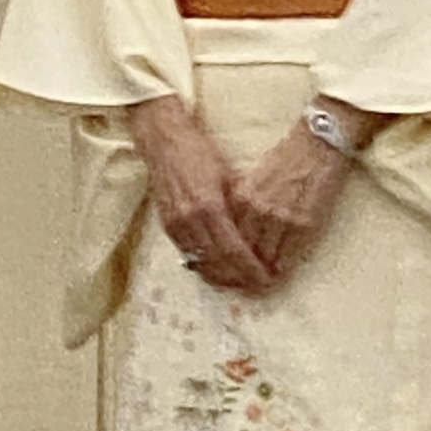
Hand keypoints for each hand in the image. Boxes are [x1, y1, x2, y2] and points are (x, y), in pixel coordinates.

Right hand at [128, 95, 276, 294]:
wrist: (163, 143)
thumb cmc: (200, 153)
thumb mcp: (228, 175)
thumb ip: (239, 206)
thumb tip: (258, 234)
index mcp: (209, 206)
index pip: (233, 250)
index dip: (250, 269)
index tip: (266, 279)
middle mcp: (189, 221)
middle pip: (217, 263)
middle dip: (239, 279)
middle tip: (258, 287)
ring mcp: (175, 225)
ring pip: (201, 264)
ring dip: (222, 277)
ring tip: (242, 284)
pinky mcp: (167, 226)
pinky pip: (188, 255)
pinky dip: (205, 267)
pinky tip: (219, 270)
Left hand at [228, 120, 350, 281]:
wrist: (318, 142)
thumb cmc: (286, 157)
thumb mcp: (254, 178)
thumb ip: (242, 203)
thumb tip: (234, 229)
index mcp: (241, 197)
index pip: (226, 237)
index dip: (224, 257)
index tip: (224, 270)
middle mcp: (256, 210)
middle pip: (241, 252)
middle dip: (240, 272)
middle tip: (242, 285)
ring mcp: (280, 218)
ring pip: (264, 258)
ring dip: (262, 275)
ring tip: (261, 286)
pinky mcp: (304, 223)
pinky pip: (289, 255)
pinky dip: (283, 268)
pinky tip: (280, 275)